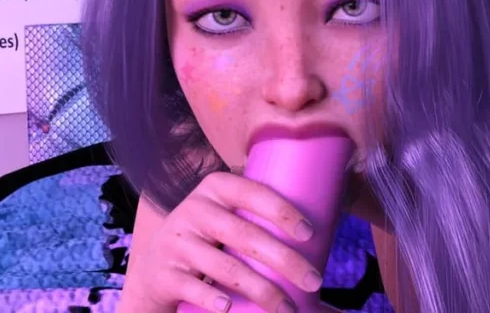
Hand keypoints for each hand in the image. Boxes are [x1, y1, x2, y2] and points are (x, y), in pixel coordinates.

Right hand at [128, 171, 324, 312]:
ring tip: (288, 309)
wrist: (155, 267)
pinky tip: (229, 309)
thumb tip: (334, 249)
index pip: (252, 192)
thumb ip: (268, 229)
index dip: (281, 210)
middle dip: (285, 261)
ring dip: (262, 291)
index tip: (310, 234)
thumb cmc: (212, 242)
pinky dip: (212, 300)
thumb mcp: (229, 221)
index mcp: (215, 189)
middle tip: (315, 282)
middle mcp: (193, 210)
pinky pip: (192, 288)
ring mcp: (176, 243)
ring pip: (225, 268)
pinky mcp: (164, 274)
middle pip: (245, 235)